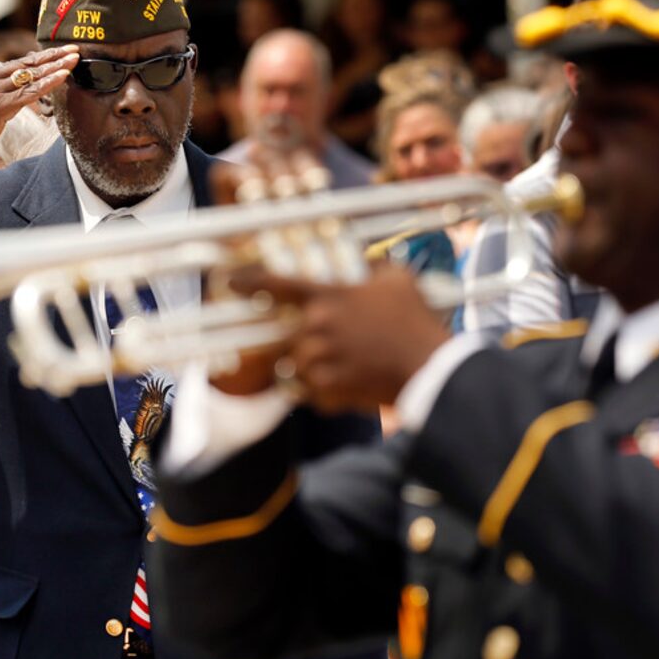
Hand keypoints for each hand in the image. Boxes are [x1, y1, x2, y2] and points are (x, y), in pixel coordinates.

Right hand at [0, 45, 78, 188]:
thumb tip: (13, 99)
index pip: (11, 65)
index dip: (35, 60)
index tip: (53, 54)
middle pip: (23, 64)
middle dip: (50, 56)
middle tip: (72, 48)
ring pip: (29, 75)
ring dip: (55, 66)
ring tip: (75, 57)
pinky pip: (29, 92)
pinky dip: (49, 83)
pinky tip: (64, 76)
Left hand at [228, 266, 450, 413]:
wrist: (429, 366)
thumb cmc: (415, 320)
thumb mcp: (397, 279)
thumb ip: (374, 268)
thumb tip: (368, 264)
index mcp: (325, 298)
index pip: (273, 285)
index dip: (247, 281)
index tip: (229, 281)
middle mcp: (313, 330)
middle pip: (282, 335)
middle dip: (299, 339)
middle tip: (327, 343)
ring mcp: (317, 363)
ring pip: (293, 366)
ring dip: (309, 366)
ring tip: (340, 366)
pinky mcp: (326, 392)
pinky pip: (308, 393)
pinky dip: (323, 392)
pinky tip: (348, 384)